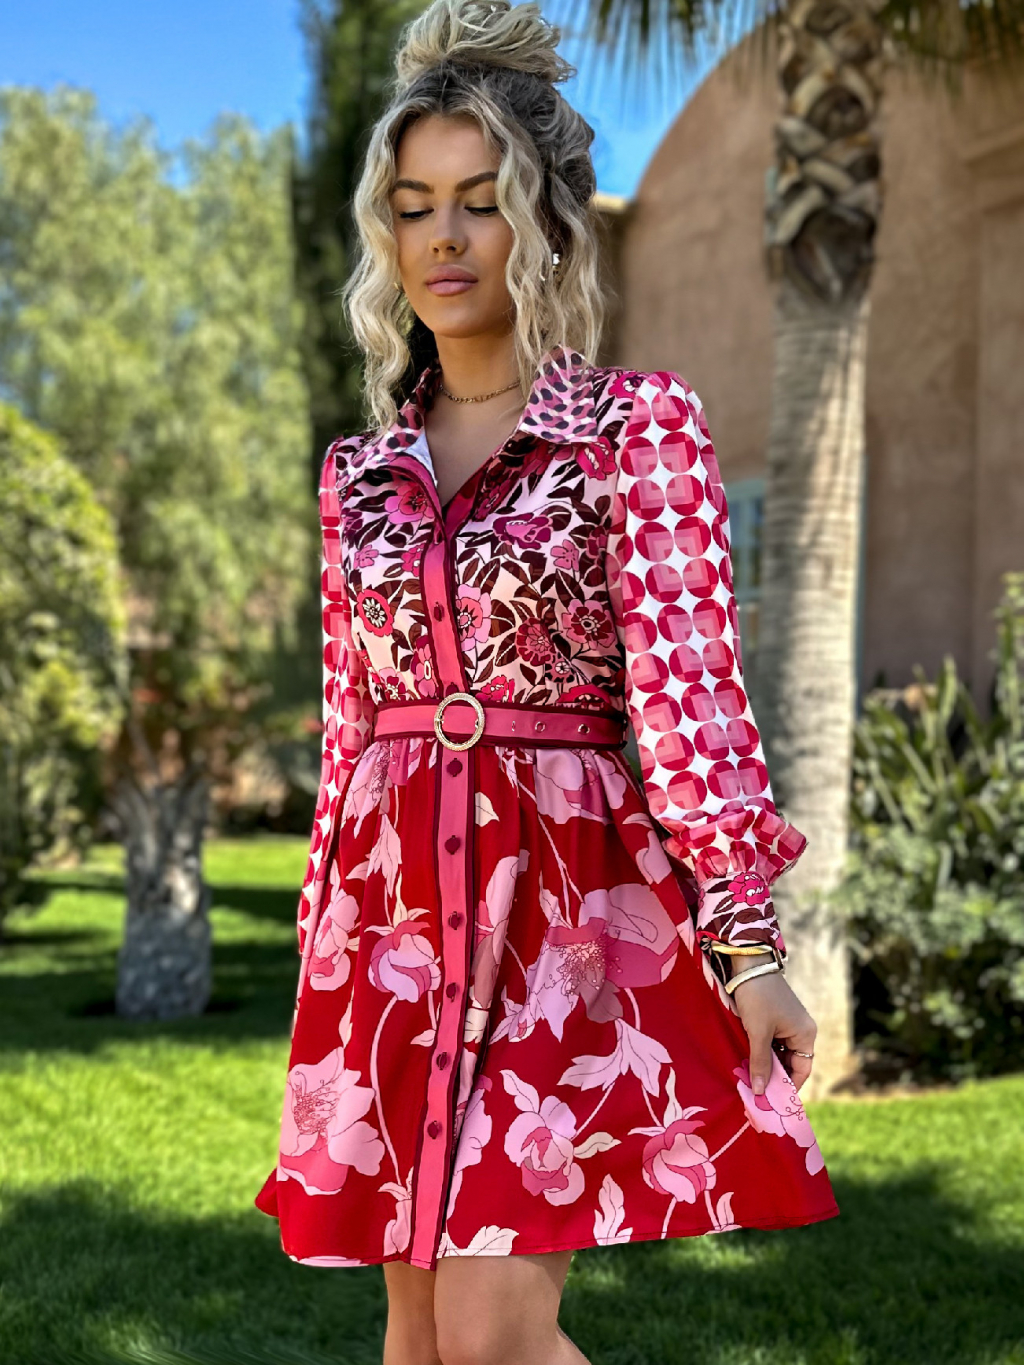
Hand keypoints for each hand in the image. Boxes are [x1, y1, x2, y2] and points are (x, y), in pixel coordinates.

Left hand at [729, 961, 816, 1093]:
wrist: (748, 965)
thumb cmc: (758, 998)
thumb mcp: (758, 1032)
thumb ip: (760, 1063)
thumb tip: (759, 1092)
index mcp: (806, 1034)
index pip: (802, 1070)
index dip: (788, 1087)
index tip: (772, 1101)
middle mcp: (801, 1031)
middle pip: (790, 1063)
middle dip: (774, 1077)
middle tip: (757, 1093)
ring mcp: (788, 1025)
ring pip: (779, 1054)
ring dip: (766, 1064)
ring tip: (751, 1080)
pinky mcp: (775, 1019)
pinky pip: (772, 1043)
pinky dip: (762, 1052)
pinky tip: (749, 1061)